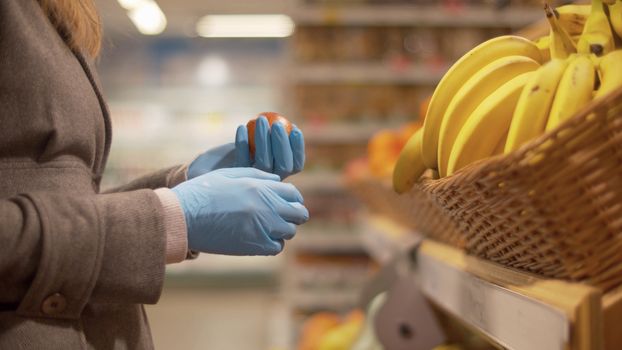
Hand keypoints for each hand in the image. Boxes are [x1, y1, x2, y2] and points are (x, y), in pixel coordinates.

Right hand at [171, 168, 308, 255]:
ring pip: (289, 231)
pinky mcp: (254, 245)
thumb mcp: (230, 174)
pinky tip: (261, 239)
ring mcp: (262, 227)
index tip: (285, 203)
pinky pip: (276, 247)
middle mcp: (266, 206)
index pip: (293, 193)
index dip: (292, 198)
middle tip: (282, 217)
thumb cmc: (202, 192)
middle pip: (298, 213)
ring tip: (268, 228)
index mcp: (261, 186)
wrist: (183, 216)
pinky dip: (272, 244)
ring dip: (282, 230)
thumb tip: (277, 180)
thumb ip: (257, 175)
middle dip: (293, 214)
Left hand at [187, 116, 304, 179]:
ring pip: (264, 163)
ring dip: (263, 139)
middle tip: (277, 124)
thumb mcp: (260, 142)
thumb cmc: (242, 148)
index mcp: (280, 174)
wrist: (212, 165)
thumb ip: (274, 138)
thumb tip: (289, 124)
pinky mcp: (237, 179)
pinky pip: (243, 160)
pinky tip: (242, 127)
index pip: (296, 164)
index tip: (296, 128)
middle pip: (284, 165)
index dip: (298, 147)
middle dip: (283, 143)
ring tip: (260, 119)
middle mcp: (270, 182)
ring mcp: (254, 183)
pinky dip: (243, 143)